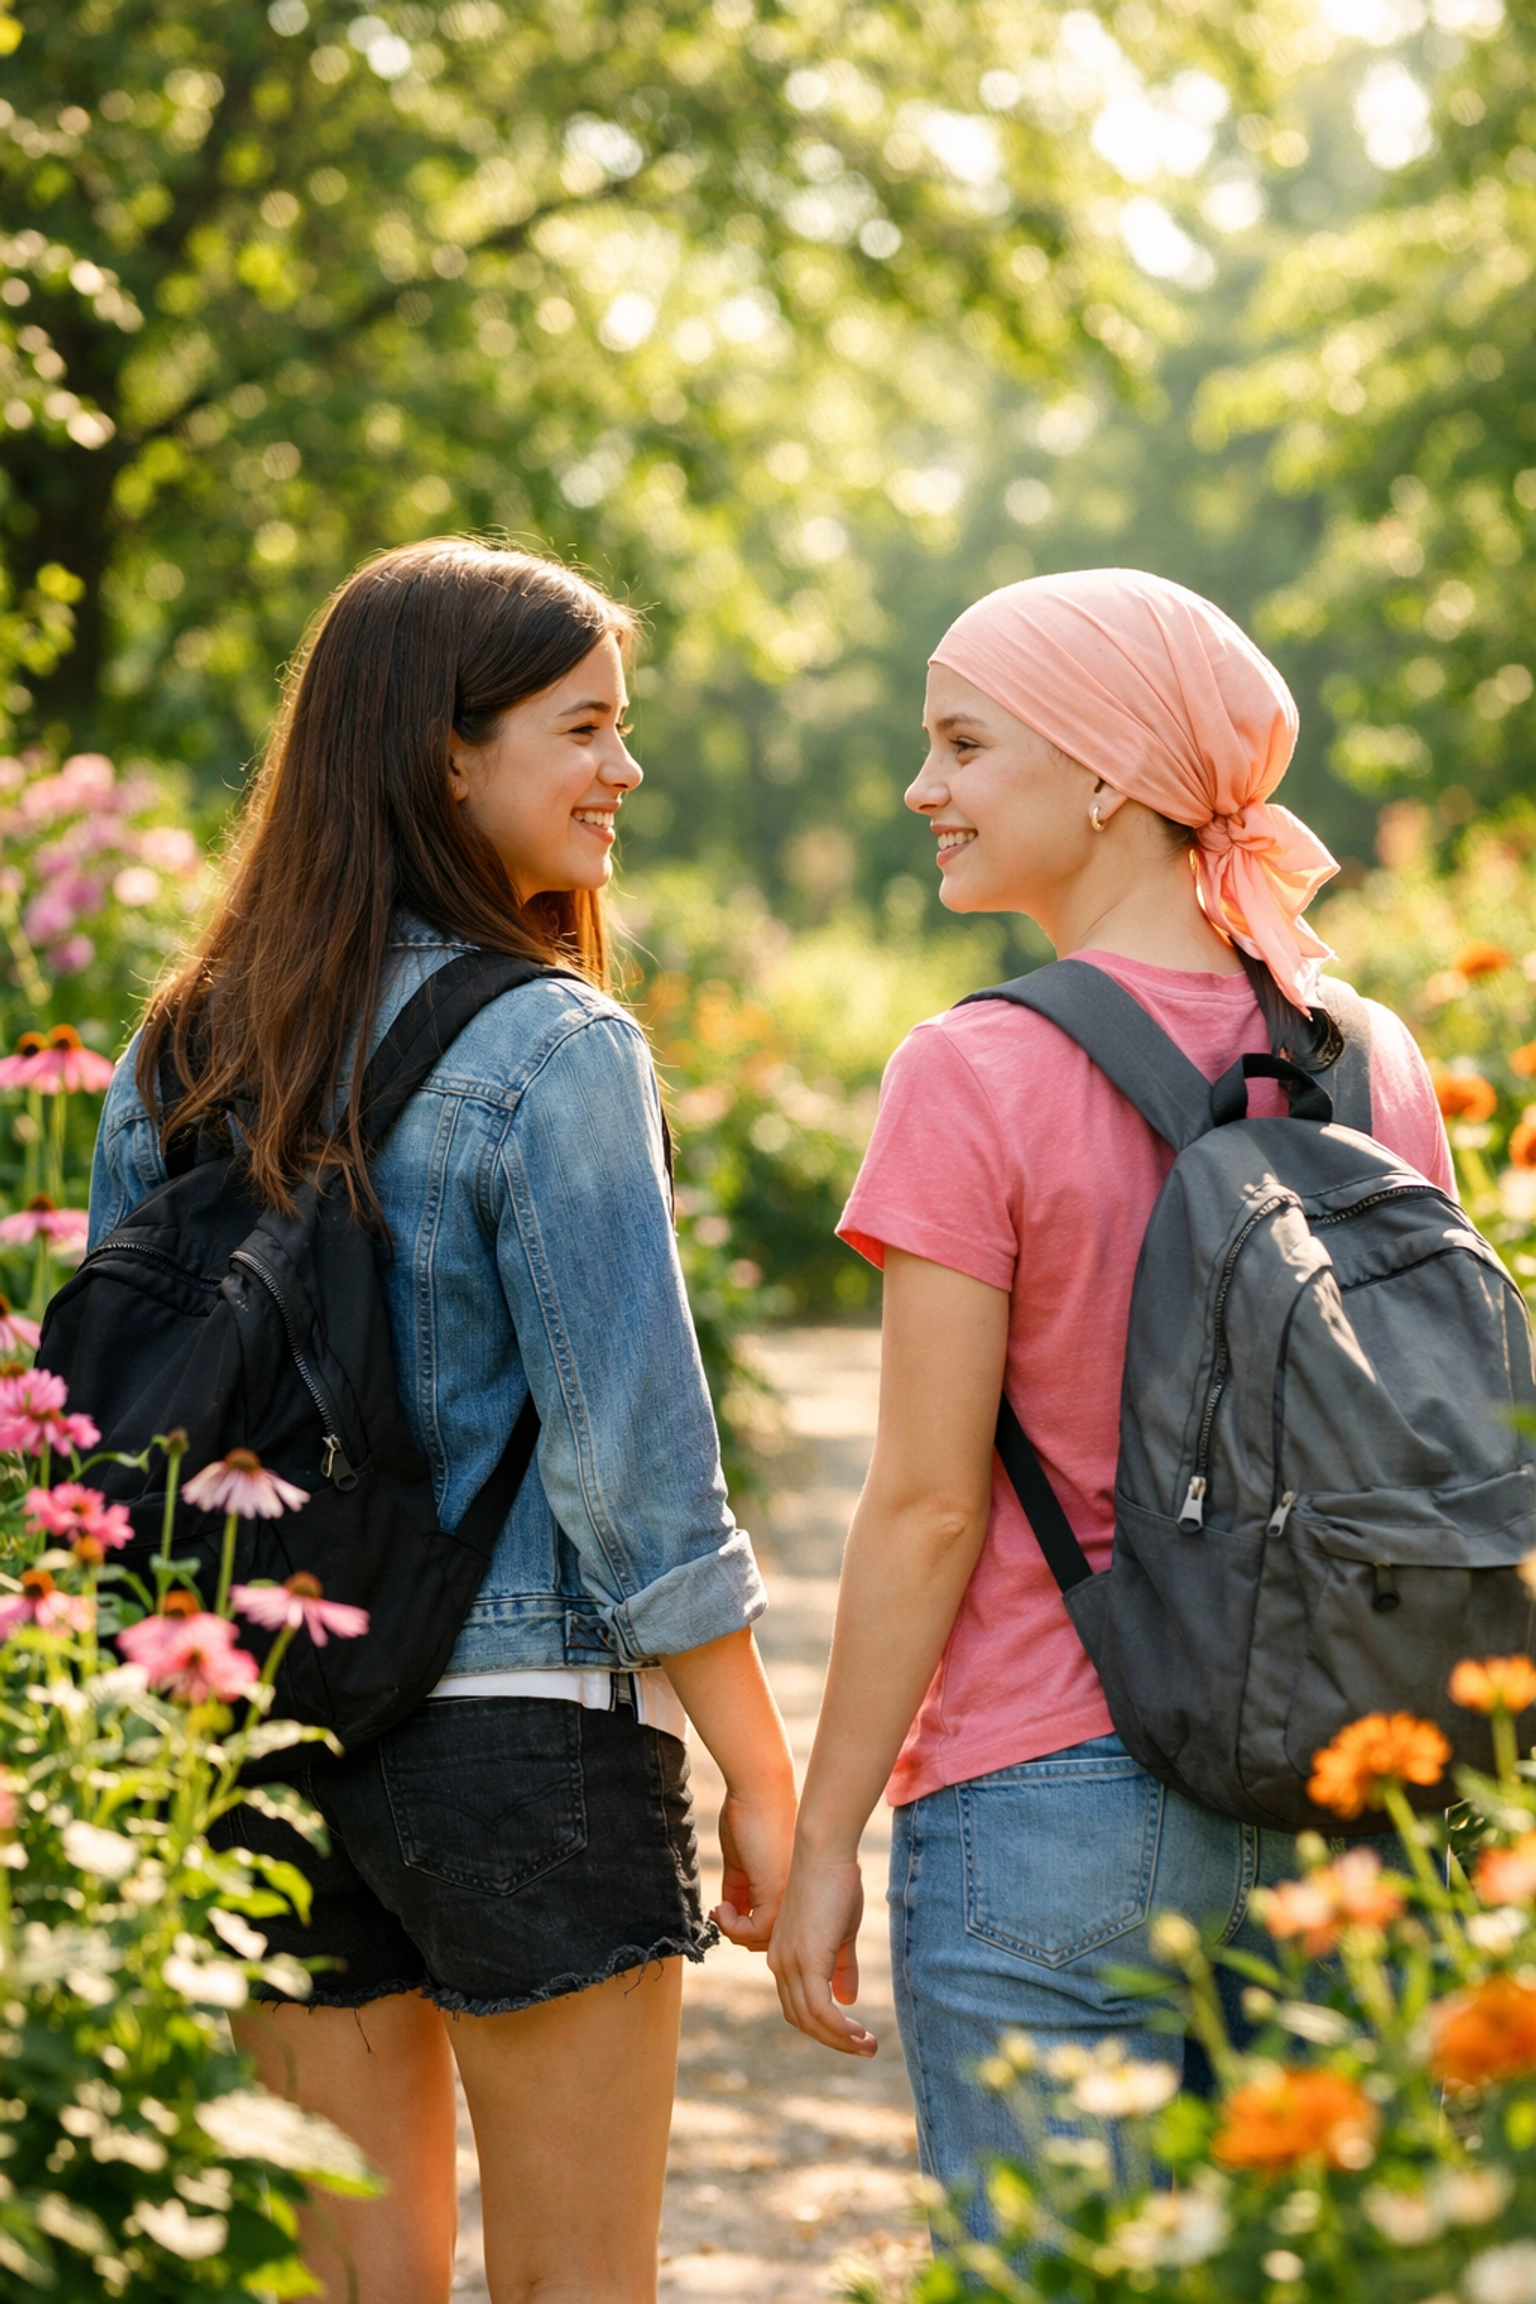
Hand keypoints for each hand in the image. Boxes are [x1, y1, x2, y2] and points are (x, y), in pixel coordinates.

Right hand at [712, 1776, 795, 1952]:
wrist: (759, 1789)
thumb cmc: (750, 1816)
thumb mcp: (741, 1861)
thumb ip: (738, 1887)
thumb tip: (728, 1910)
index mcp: (791, 1887)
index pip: (772, 1924)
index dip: (745, 1927)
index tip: (721, 1911)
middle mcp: (794, 1895)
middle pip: (770, 1937)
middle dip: (740, 1933)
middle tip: (720, 1914)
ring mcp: (789, 1896)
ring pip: (764, 1939)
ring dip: (734, 1932)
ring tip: (720, 1911)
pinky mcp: (777, 1893)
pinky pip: (756, 1931)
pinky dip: (733, 1927)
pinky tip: (721, 1909)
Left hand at [768, 1843, 876, 2055]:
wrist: (825, 1852)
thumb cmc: (834, 1884)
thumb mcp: (839, 1932)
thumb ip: (841, 1967)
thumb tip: (848, 2000)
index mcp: (784, 1957)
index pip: (798, 2006)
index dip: (824, 2026)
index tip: (853, 2035)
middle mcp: (781, 1964)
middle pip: (802, 2020)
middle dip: (833, 2039)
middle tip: (865, 2047)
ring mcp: (791, 1963)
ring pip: (811, 2021)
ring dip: (840, 2039)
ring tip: (868, 2046)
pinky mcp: (807, 1960)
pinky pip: (820, 2010)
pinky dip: (839, 2028)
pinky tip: (859, 2034)